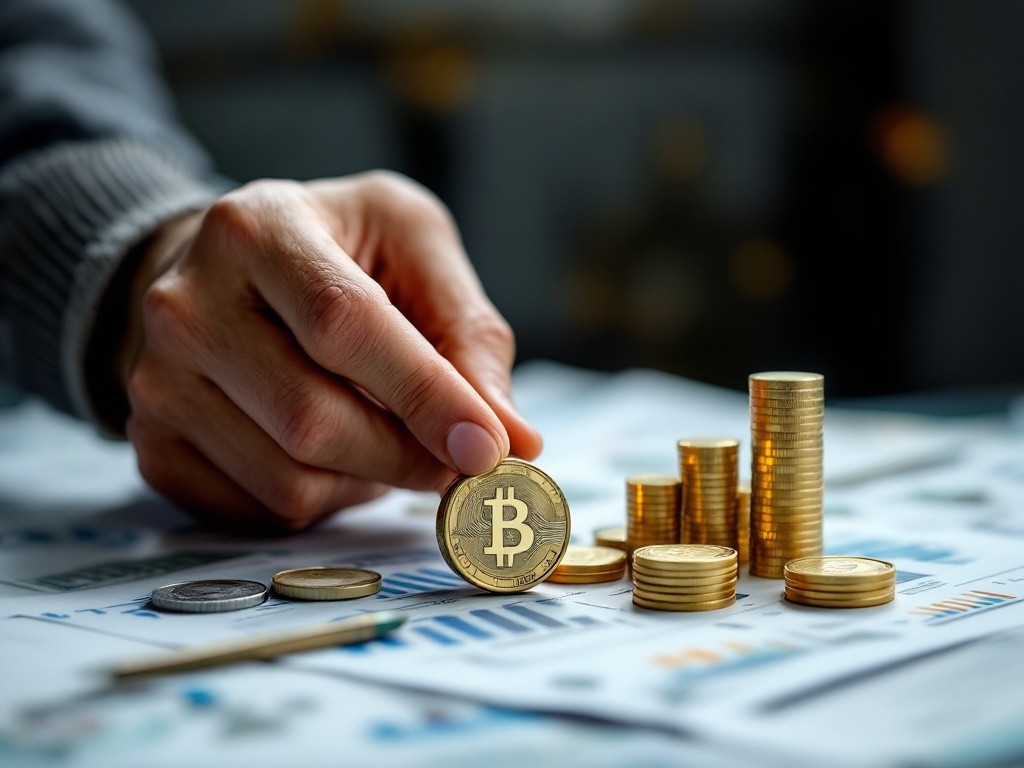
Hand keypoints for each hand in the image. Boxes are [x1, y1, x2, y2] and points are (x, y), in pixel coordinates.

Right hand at [115, 171, 541, 531]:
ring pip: (289, 481)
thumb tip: (514, 439)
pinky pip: (260, 510)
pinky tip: (331, 451)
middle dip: (408, 455)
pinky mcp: (154, 446)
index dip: (425, 394)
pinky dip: (322, 498)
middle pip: (313, 419)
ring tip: (384, 432)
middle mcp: (187, 306)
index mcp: (257, 229)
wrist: (224, 274)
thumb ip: (469, 334)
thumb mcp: (412, 247)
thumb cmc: (337, 253)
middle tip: (460, 458)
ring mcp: (158, 383)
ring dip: (367, 478)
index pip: (344, 325)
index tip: (491, 448)